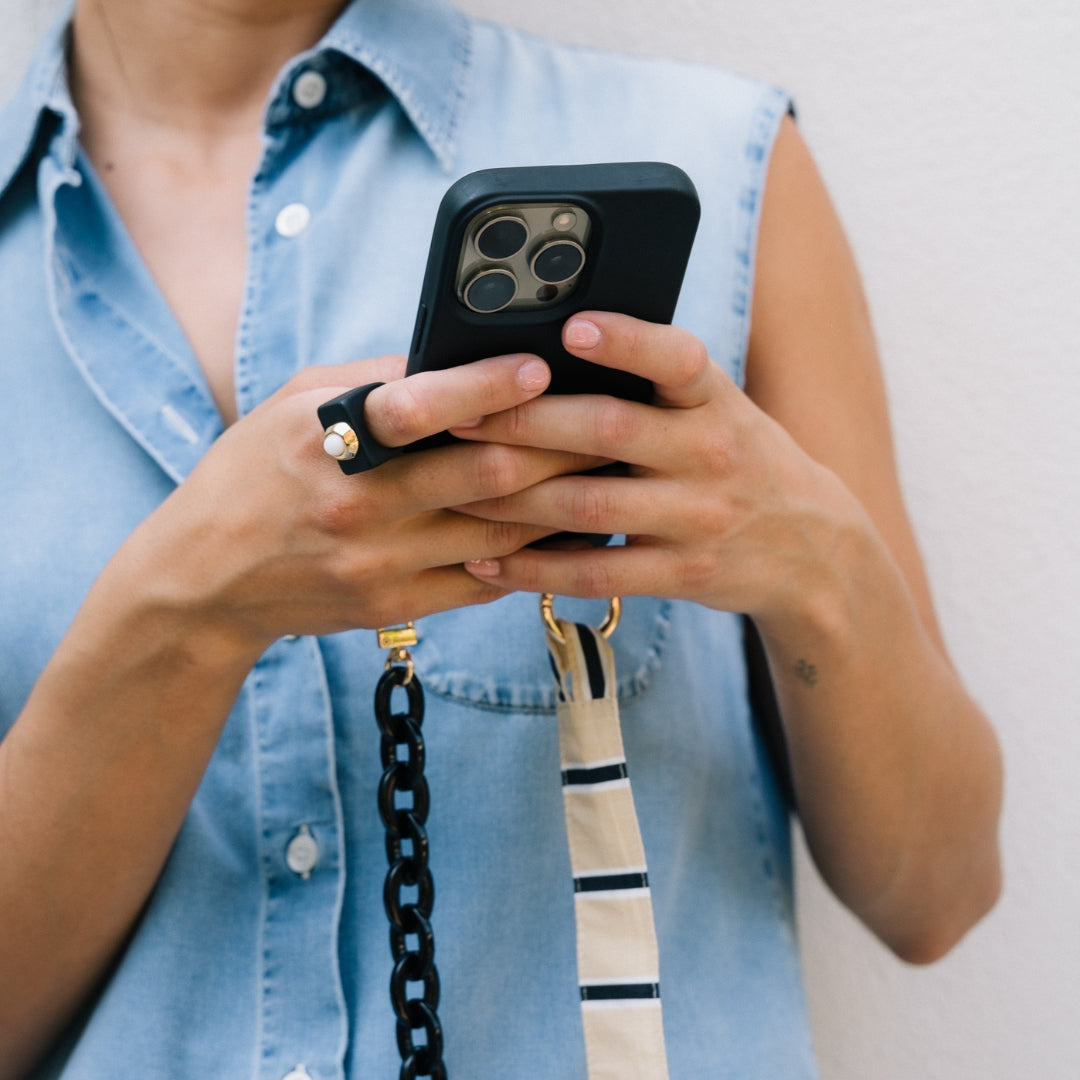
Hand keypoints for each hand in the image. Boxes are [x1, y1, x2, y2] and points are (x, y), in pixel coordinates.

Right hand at [117, 350, 603, 652]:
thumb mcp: (294, 404)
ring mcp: (380, 562)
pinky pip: (484, 579)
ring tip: (606, 472)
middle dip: (555, 445)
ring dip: (560, 501)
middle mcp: (358, 505)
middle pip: (482, 474)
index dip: (485, 387)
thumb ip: (375, 381)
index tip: (540, 367)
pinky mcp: (394, 603)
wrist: (206, 580)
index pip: (418, 408)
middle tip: (609, 420)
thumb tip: (457, 356)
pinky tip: (567, 532)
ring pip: (499, 531)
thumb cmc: (255, 475)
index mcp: (328, 440)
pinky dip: (531, 555)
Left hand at [451, 312, 866, 627]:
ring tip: (454, 489)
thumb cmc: (738, 460)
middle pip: (606, 430)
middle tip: (461, 415)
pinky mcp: (683, 573)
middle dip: (525, 423)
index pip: (675, 358)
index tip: (572, 326)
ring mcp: (697, 518)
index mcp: (714, 400)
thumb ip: (653, 387)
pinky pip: (596, 573)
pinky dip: (535, 568)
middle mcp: (709, 453)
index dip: (626, 341)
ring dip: (512, 499)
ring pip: (588, 505)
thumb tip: (551, 354)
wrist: (811, 546)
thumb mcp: (717, 409)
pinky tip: (488, 561)